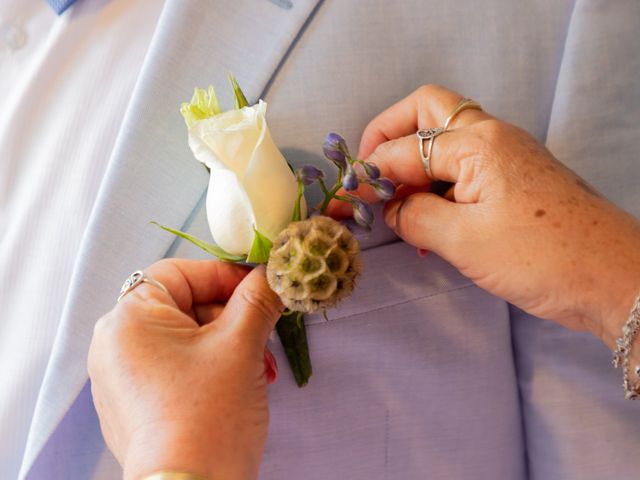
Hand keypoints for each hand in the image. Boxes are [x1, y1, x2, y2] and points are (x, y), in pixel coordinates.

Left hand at [88, 260, 282, 479]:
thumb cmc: (209, 413)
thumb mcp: (241, 345)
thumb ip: (258, 299)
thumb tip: (273, 272)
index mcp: (129, 318)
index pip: (180, 273)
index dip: (224, 276)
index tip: (260, 289)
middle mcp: (114, 343)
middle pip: (183, 306)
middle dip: (232, 319)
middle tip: (266, 337)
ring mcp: (120, 378)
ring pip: (183, 339)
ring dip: (227, 345)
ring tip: (259, 370)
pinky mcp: (133, 406)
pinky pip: (173, 368)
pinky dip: (207, 368)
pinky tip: (237, 387)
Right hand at [329, 85, 639, 347]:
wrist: (613, 279)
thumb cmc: (540, 258)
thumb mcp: (464, 241)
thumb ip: (414, 216)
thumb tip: (389, 206)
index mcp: (477, 143)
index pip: (403, 150)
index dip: (367, 176)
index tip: (342, 203)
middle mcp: (491, 136)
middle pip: (426, 110)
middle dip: (388, 136)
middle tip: (369, 174)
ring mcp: (506, 154)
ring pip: (445, 136)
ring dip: (413, 162)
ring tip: (396, 205)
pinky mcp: (515, 177)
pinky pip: (464, 165)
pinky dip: (438, 182)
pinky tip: (429, 220)